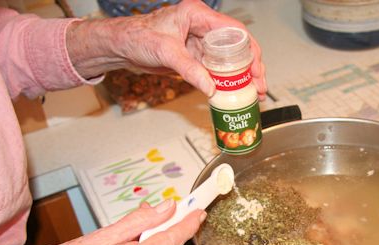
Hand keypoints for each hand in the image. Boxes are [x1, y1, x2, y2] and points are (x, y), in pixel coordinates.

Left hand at [67, 0, 266, 98]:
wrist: (119, 47)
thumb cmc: (136, 37)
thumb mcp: (165, 52)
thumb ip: (189, 69)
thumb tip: (210, 88)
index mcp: (198, 15)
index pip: (234, 31)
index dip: (249, 50)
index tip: (256, 70)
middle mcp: (202, 28)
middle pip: (237, 47)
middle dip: (251, 67)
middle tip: (259, 86)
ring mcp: (199, 43)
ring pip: (229, 60)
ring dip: (241, 78)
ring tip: (253, 93)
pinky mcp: (194, 57)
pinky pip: (216, 70)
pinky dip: (226, 83)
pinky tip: (234, 94)